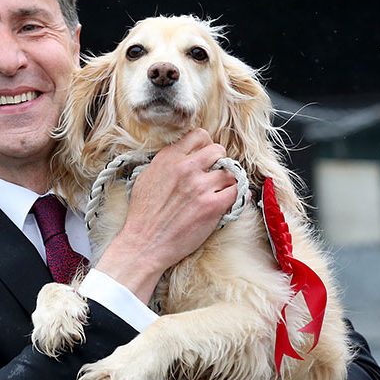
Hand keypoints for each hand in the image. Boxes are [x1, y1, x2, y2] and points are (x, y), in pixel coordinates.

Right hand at [94, 129, 237, 301]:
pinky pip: (237, 192)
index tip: (205, 157)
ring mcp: (200, 186)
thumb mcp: (146, 177)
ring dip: (227, 181)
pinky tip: (227, 201)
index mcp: (168, 158)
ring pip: (230, 171)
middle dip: (219, 162)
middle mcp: (186, 168)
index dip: (205, 146)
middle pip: (218, 150)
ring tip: (219, 190)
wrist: (144, 243)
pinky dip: (235, 196)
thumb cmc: (143, 215)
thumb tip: (182, 156)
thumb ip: (166, 163)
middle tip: (214, 175)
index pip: (199, 136)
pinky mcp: (212, 206)